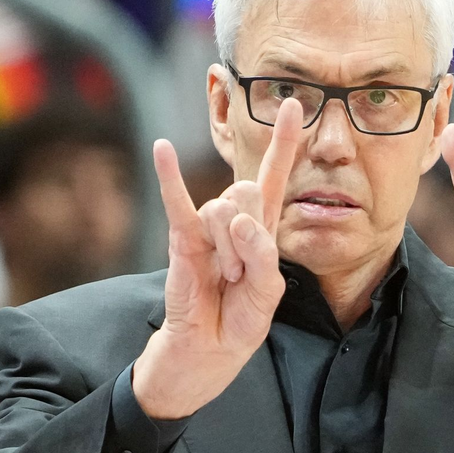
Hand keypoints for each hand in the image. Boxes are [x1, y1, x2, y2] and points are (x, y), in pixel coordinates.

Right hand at [132, 99, 302, 419]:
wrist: (209, 349)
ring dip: (228, 248)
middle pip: (247, 191)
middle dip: (250, 234)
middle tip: (242, 272)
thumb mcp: (269, 292)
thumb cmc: (241, 320)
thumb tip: (236, 221)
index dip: (284, 142)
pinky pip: (176, 202)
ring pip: (222, 210)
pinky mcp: (181, 238)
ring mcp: (206, 226)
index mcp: (263, 228)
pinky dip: (168, 175)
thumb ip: (262, 255)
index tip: (292, 103)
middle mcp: (234, 219)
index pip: (275, 176)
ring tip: (225, 276)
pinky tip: (161, 148)